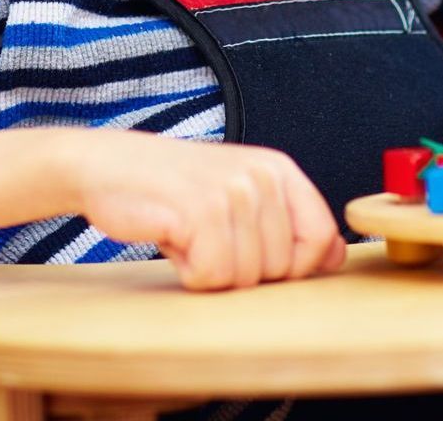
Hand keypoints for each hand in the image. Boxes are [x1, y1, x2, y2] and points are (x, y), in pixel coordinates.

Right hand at [62, 130, 345, 290]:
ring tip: (187, 232)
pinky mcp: (200, 211)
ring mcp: (232, 191)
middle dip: (240, 268)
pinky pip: (212, 276)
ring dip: (210, 269)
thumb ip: (287, 222)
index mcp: (278, 169)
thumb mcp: (238, 193)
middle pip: (281, 269)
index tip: (252, 252)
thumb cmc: (172, 188)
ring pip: (245, 278)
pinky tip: (172, 237)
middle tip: (205, 234)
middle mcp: (262, 176)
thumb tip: (336, 256)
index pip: (322, 239)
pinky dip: (188, 271)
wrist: (106, 165)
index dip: (292, 266)